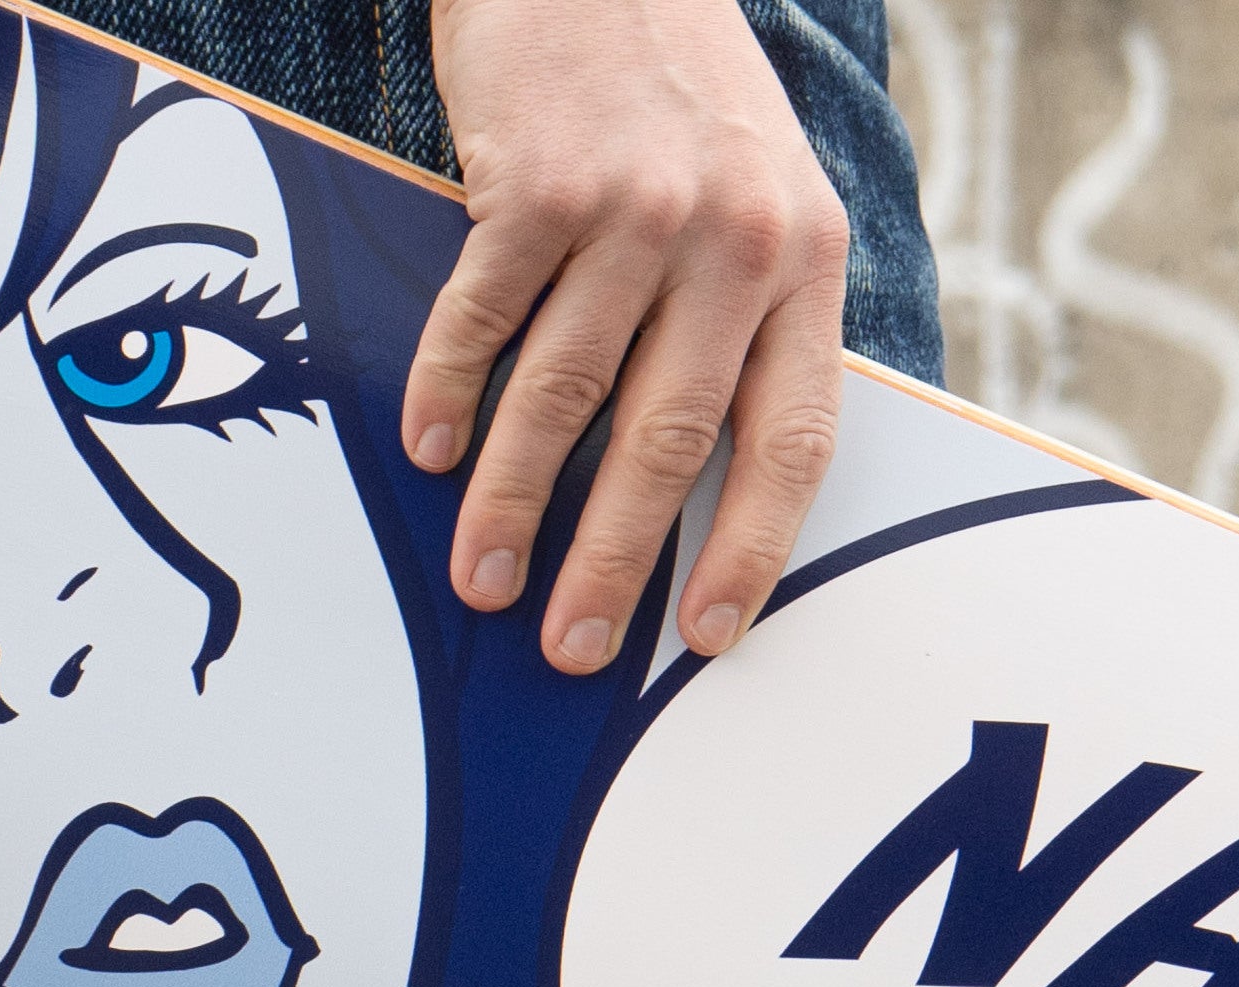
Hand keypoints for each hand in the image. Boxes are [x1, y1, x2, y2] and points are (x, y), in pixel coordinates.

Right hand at [409, 0, 853, 674]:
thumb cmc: (680, 86)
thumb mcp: (766, 186)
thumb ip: (752, 307)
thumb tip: (704, 470)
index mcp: (806, 256)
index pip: (792, 434)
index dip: (750, 544)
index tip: (704, 631)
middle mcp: (732, 237)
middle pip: (672, 436)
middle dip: (615, 560)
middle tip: (571, 647)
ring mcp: (633, 207)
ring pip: (567, 391)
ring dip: (518, 501)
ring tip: (484, 579)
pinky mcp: (536, 178)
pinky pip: (485, 313)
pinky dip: (452, 391)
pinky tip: (432, 451)